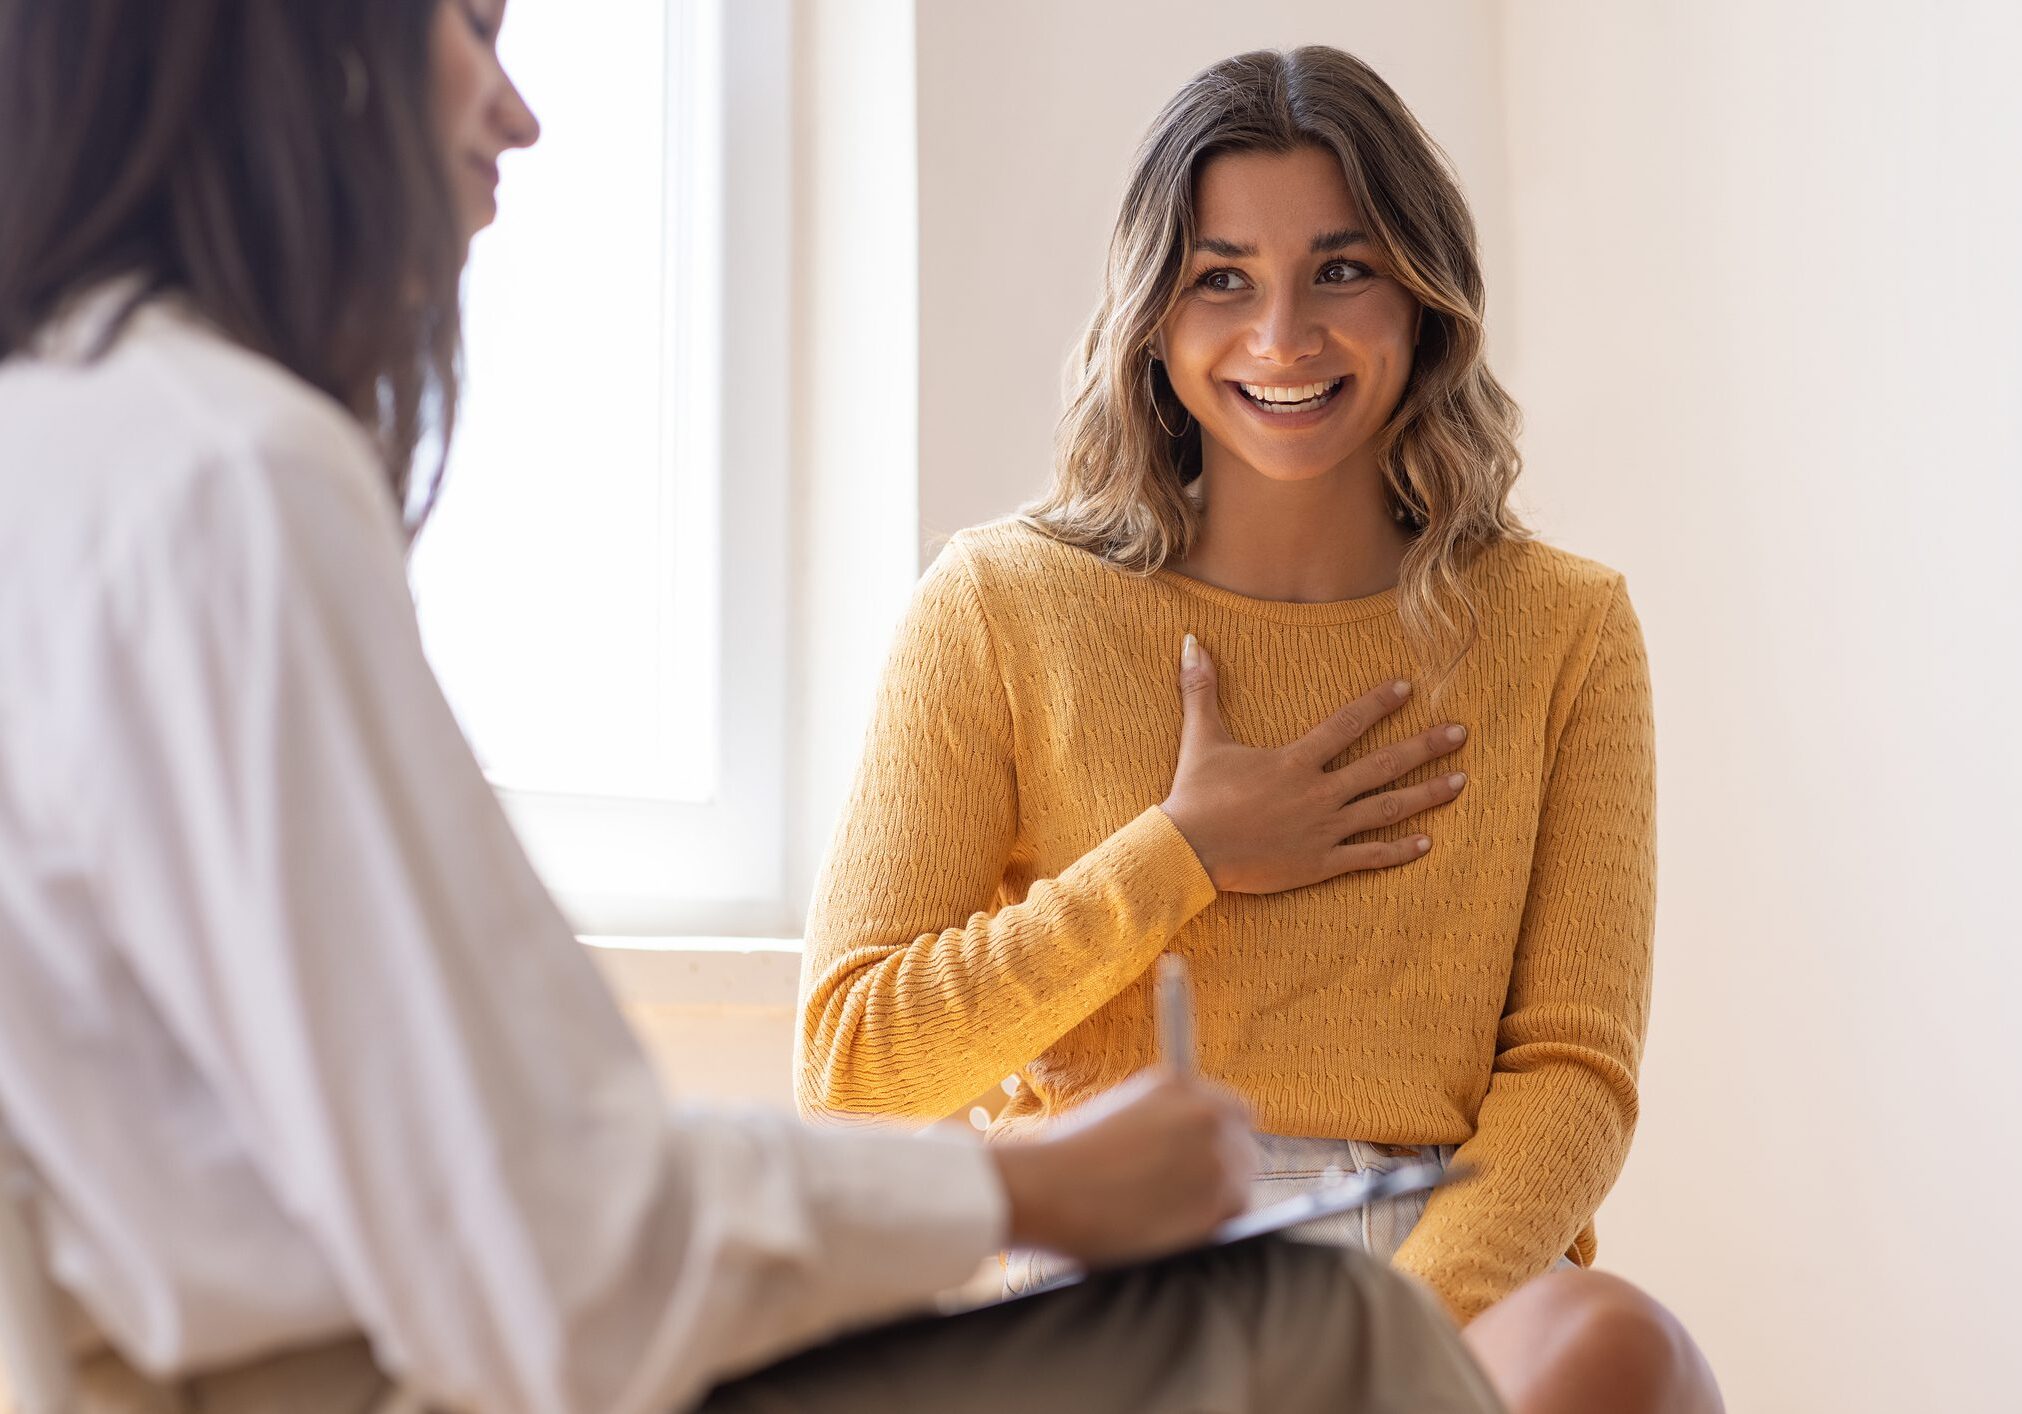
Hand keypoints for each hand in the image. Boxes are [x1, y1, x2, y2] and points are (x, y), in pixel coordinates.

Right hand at [989, 1069, 1255, 1265]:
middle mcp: (1207, 1114)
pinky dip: (1207, 1230)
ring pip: (1239, 1188)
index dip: (1218, 1139)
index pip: (1232, 1112)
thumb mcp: (1120, 1113)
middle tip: (1184, 1198)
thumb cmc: (1066, 1157)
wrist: (1047, 1188)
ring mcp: (1216, 1157)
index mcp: (1179, 1083)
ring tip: (1166, 1216)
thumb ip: (1164, 1122)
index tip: (1205, 1161)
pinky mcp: (1216, 1204)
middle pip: (1242, 1149)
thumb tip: (1188, 1150)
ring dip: (1214, 1203)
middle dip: (1219, 1172)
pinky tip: (1169, 1230)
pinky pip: (1230, 1221)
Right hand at [1159, 635, 1468, 893]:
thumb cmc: (1194, 797)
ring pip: (1386, 810)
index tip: (1407, 688)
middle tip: (1460, 732)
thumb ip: (1201, 689)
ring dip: (1426, 795)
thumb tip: (1190, 641)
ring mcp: (1323, 830)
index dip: (1378, 704)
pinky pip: (1367, 856)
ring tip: (1461, 781)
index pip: (1346, 725)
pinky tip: (1427, 842)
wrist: (1188, 852)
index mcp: (1294, 761)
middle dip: (1425, 746)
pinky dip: (1398, 851)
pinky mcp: (1319, 863)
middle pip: (1382, 765)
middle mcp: (1318, 793)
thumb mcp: (1200, 739)